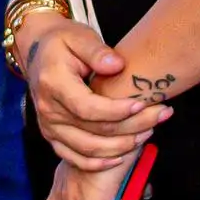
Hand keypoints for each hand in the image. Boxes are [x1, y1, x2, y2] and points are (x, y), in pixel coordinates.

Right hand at [19, 17, 169, 170]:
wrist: (38, 52)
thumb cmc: (62, 42)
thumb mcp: (78, 36)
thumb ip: (97, 51)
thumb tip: (117, 65)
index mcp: (53, 84)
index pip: (88, 108)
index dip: (117, 111)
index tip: (142, 104)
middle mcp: (49, 110)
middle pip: (94, 131)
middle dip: (131, 126)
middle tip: (161, 115)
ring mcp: (49, 127)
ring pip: (88, 149)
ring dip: (121, 146)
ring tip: (148, 133)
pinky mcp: (52, 137)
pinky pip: (75, 158)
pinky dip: (98, 163)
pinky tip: (121, 157)